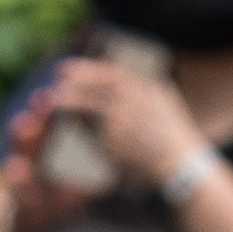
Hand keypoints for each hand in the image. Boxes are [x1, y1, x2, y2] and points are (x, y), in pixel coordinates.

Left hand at [12, 54, 210, 197]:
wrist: (180, 163)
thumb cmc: (173, 130)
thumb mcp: (163, 97)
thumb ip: (140, 84)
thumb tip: (113, 73)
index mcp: (145, 88)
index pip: (109, 74)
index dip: (84, 69)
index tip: (65, 68)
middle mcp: (132, 103)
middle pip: (94, 89)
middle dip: (72, 85)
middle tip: (54, 84)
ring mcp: (122, 124)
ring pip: (88, 109)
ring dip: (68, 103)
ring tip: (53, 100)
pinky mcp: (115, 144)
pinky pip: (92, 133)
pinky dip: (79, 125)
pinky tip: (70, 122)